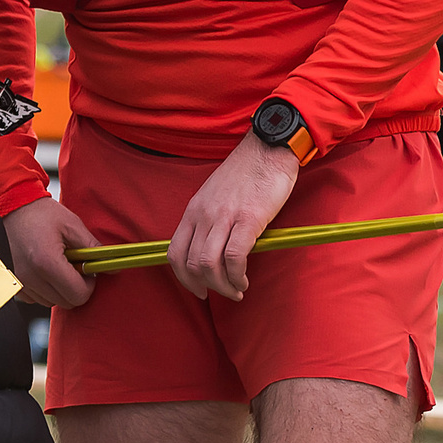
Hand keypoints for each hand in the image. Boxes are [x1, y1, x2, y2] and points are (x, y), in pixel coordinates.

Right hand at [3, 195, 96, 308]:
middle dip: (75, 287)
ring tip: (55, 264)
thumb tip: (111, 266)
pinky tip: (42, 269)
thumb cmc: (40, 213)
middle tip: (73, 265)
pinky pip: (35, 298)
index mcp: (46, 263)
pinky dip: (43, 289)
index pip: (78, 295)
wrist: (11, 205)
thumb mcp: (72, 225)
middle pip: (66, 302)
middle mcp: (30, 277)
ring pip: (51, 302)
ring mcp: (18, 282)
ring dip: (59, 288)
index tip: (86, 270)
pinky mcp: (12, 283)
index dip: (88, 284)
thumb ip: (93, 247)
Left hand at [166, 132, 300, 300]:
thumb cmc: (247, 173)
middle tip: (223, 293)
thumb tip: (211, 250)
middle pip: (191, 264)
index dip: (183, 278)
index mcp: (193, 210)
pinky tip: (244, 278)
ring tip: (237, 289)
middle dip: (205, 287)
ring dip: (223, 286)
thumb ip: (209, 220)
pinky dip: (237, 276)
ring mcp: (224, 217)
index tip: (198, 288)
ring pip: (209, 265)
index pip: (174, 253)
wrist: (268, 149)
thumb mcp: (215, 195)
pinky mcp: (247, 219)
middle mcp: (203, 215)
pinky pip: (234, 257)